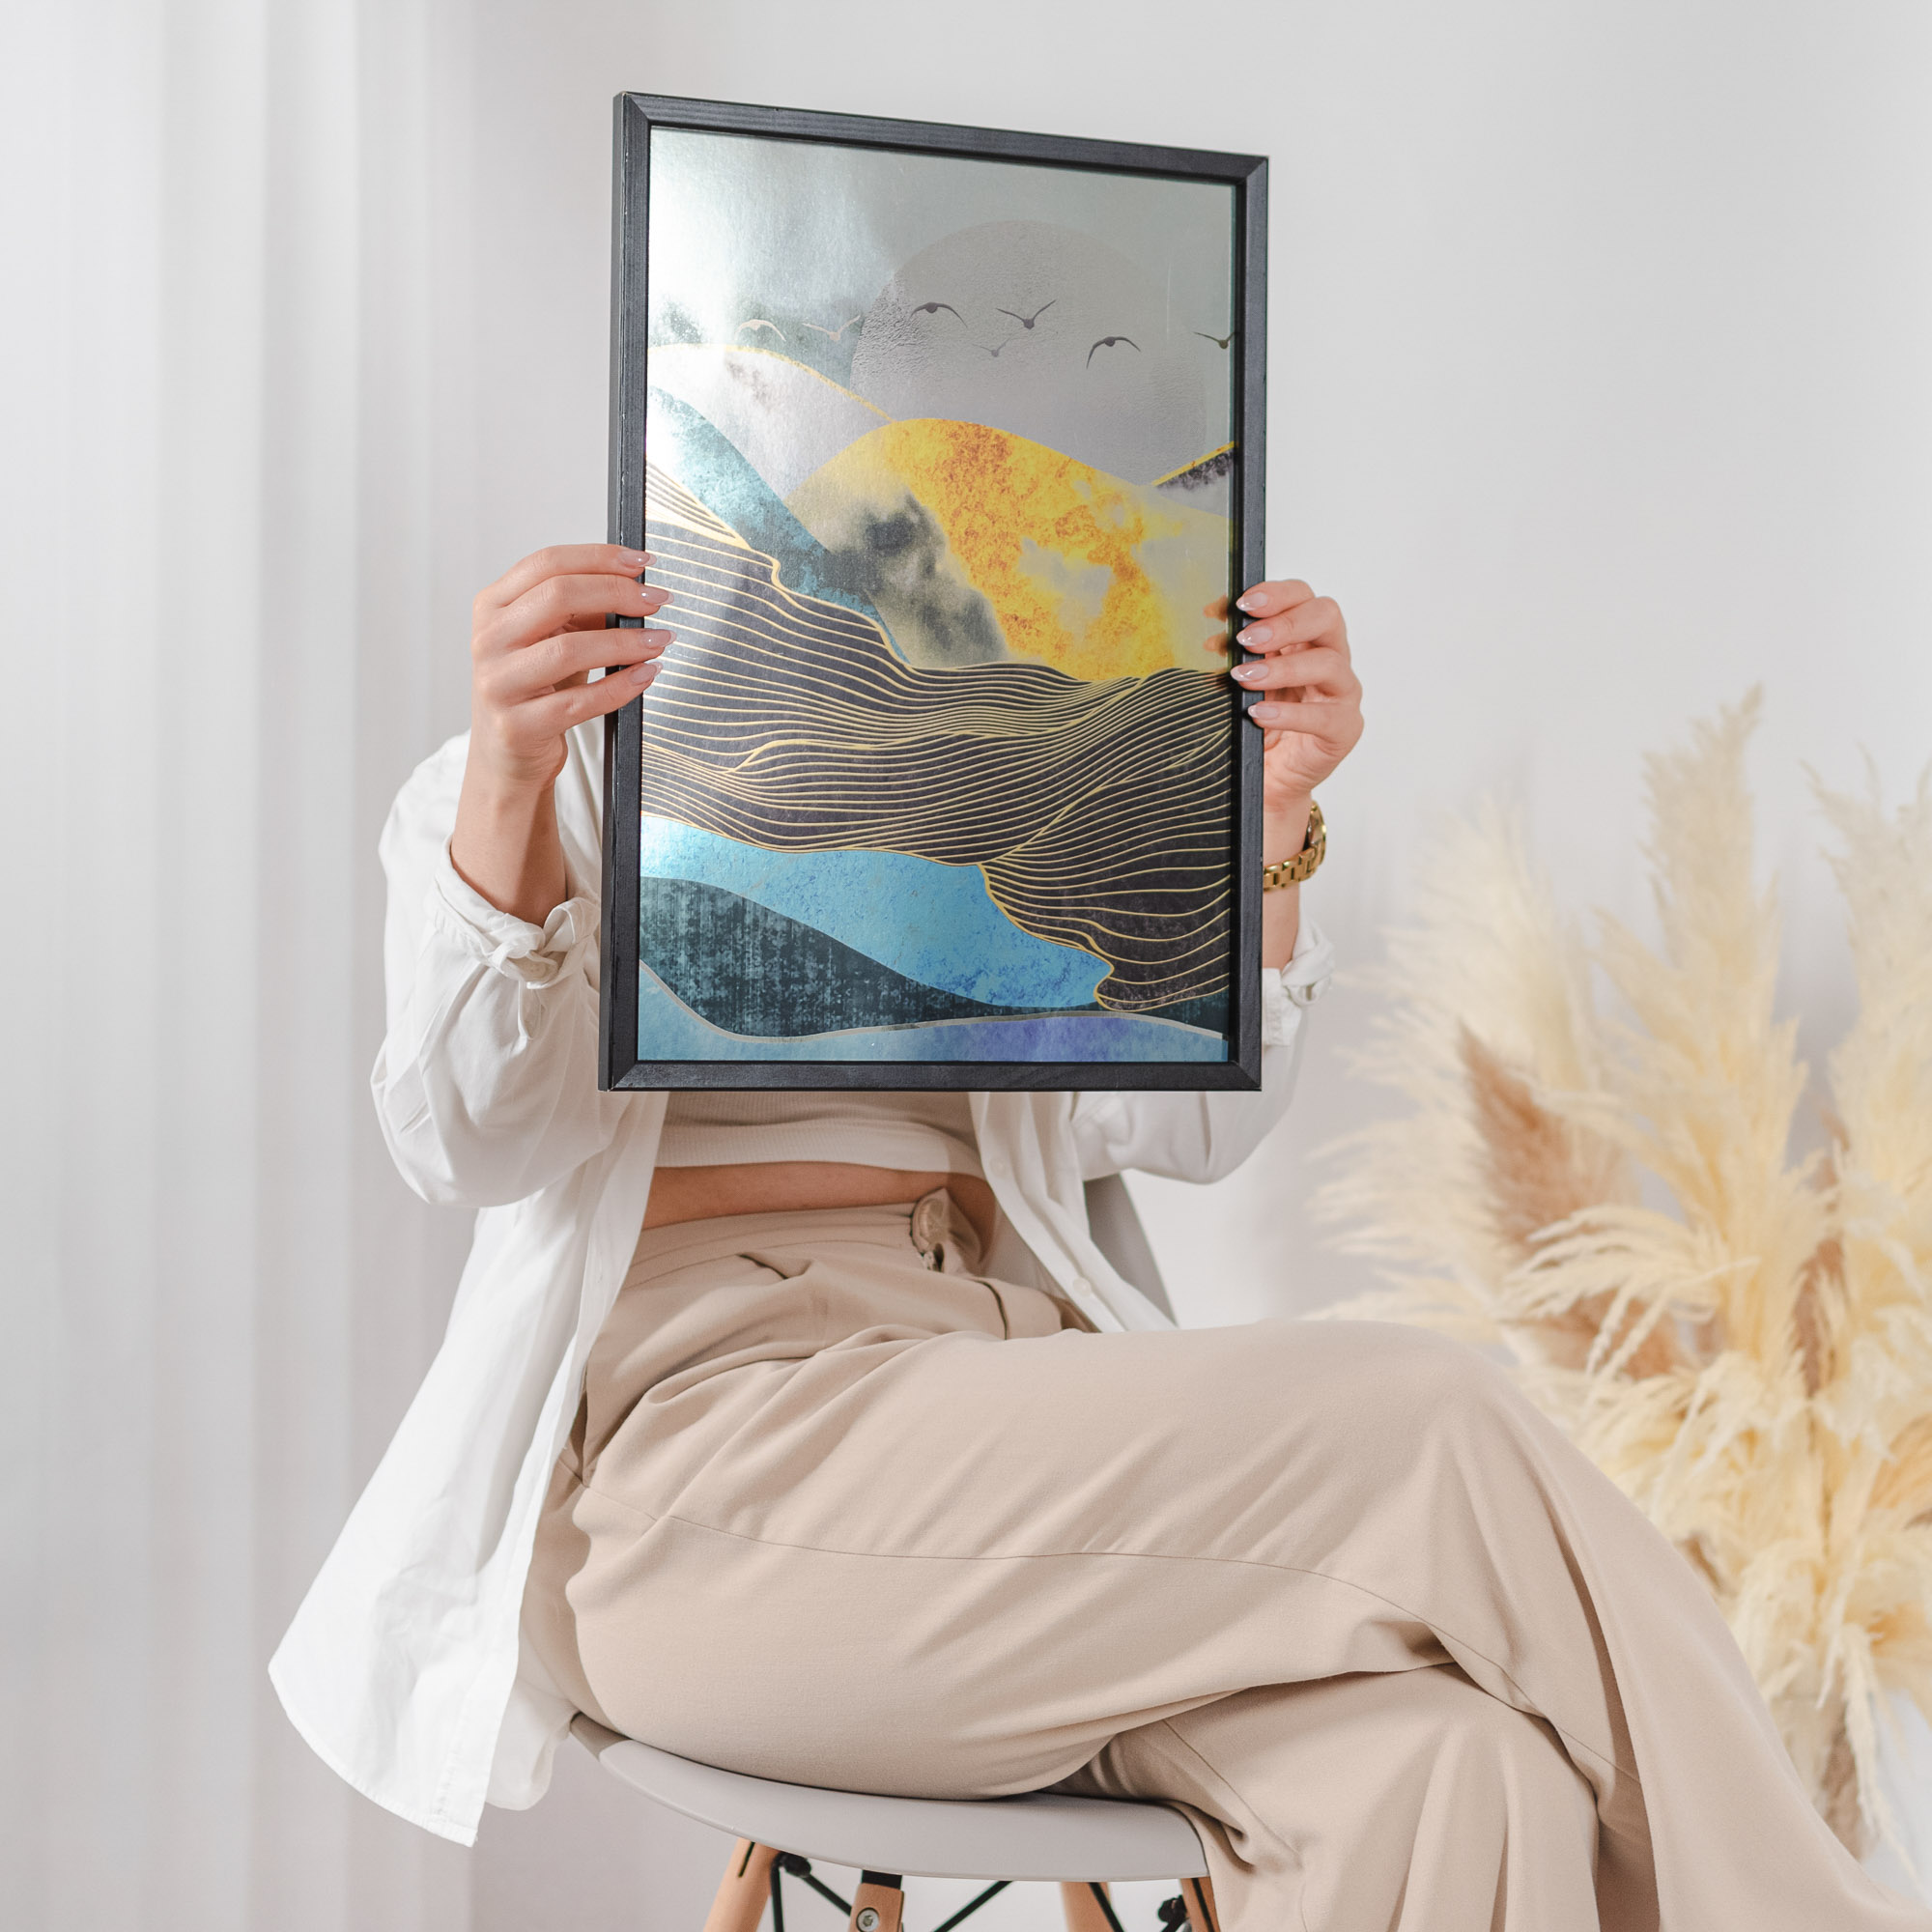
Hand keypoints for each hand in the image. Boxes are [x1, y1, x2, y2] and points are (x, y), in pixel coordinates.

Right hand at [467, 543, 671, 793]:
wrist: (505, 756)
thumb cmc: (534, 690)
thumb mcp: (550, 639)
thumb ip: (579, 609)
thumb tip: (633, 584)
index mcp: (493, 606)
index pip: (547, 563)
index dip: (599, 558)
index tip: (641, 562)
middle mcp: (489, 640)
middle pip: (558, 596)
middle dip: (617, 593)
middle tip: (656, 601)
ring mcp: (498, 683)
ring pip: (569, 649)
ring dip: (625, 642)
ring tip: (659, 640)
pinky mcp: (518, 725)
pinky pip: (579, 702)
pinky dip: (620, 687)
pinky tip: (645, 676)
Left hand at [1228, 579, 1364, 839]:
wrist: (1265, 777)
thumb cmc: (1257, 723)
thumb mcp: (1241, 680)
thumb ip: (1236, 651)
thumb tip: (1215, 625)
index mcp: (1306, 637)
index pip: (1303, 597)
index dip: (1274, 594)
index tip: (1239, 604)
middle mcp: (1331, 657)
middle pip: (1326, 616)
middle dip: (1284, 622)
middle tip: (1246, 639)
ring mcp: (1342, 693)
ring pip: (1328, 664)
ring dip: (1282, 667)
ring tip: (1244, 679)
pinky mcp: (1344, 729)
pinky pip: (1325, 716)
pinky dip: (1289, 714)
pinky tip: (1258, 714)